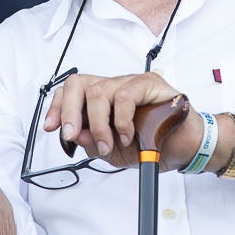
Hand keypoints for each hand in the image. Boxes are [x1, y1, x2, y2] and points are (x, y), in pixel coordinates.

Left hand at [45, 71, 196, 162]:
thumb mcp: (113, 152)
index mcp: (102, 101)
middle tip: (72, 134)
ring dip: (99, 124)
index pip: (71, 92)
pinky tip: (128, 134)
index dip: (57, 107)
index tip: (52, 128)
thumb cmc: (151, 145)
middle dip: (68, 111)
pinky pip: (125, 95)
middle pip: (78, 83)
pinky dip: (121, 120)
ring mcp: (131, 83)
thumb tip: (76, 134)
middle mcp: (113, 87)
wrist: (183, 148)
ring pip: (99, 91)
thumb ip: (93, 142)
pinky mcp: (149, 83)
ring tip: (110, 144)